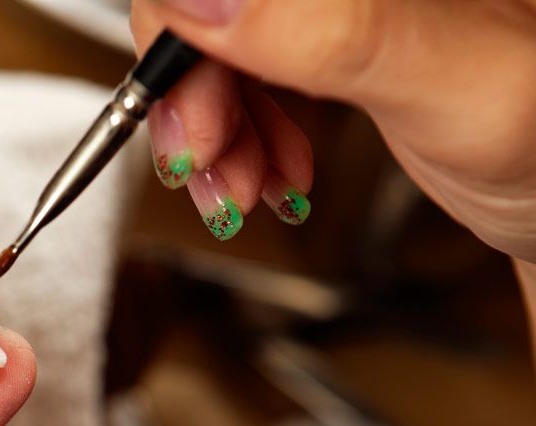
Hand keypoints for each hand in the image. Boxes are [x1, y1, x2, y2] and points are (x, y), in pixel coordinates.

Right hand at [131, 0, 535, 260]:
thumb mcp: (464, 86)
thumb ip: (334, 32)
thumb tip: (196, 3)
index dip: (183, 27)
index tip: (195, 110)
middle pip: (208, 5)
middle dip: (193, 93)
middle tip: (209, 164)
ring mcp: (332, 5)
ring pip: (215, 41)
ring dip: (210, 128)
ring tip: (244, 185)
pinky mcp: (327, 35)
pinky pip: (243, 73)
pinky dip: (237, 136)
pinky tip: (268, 171)